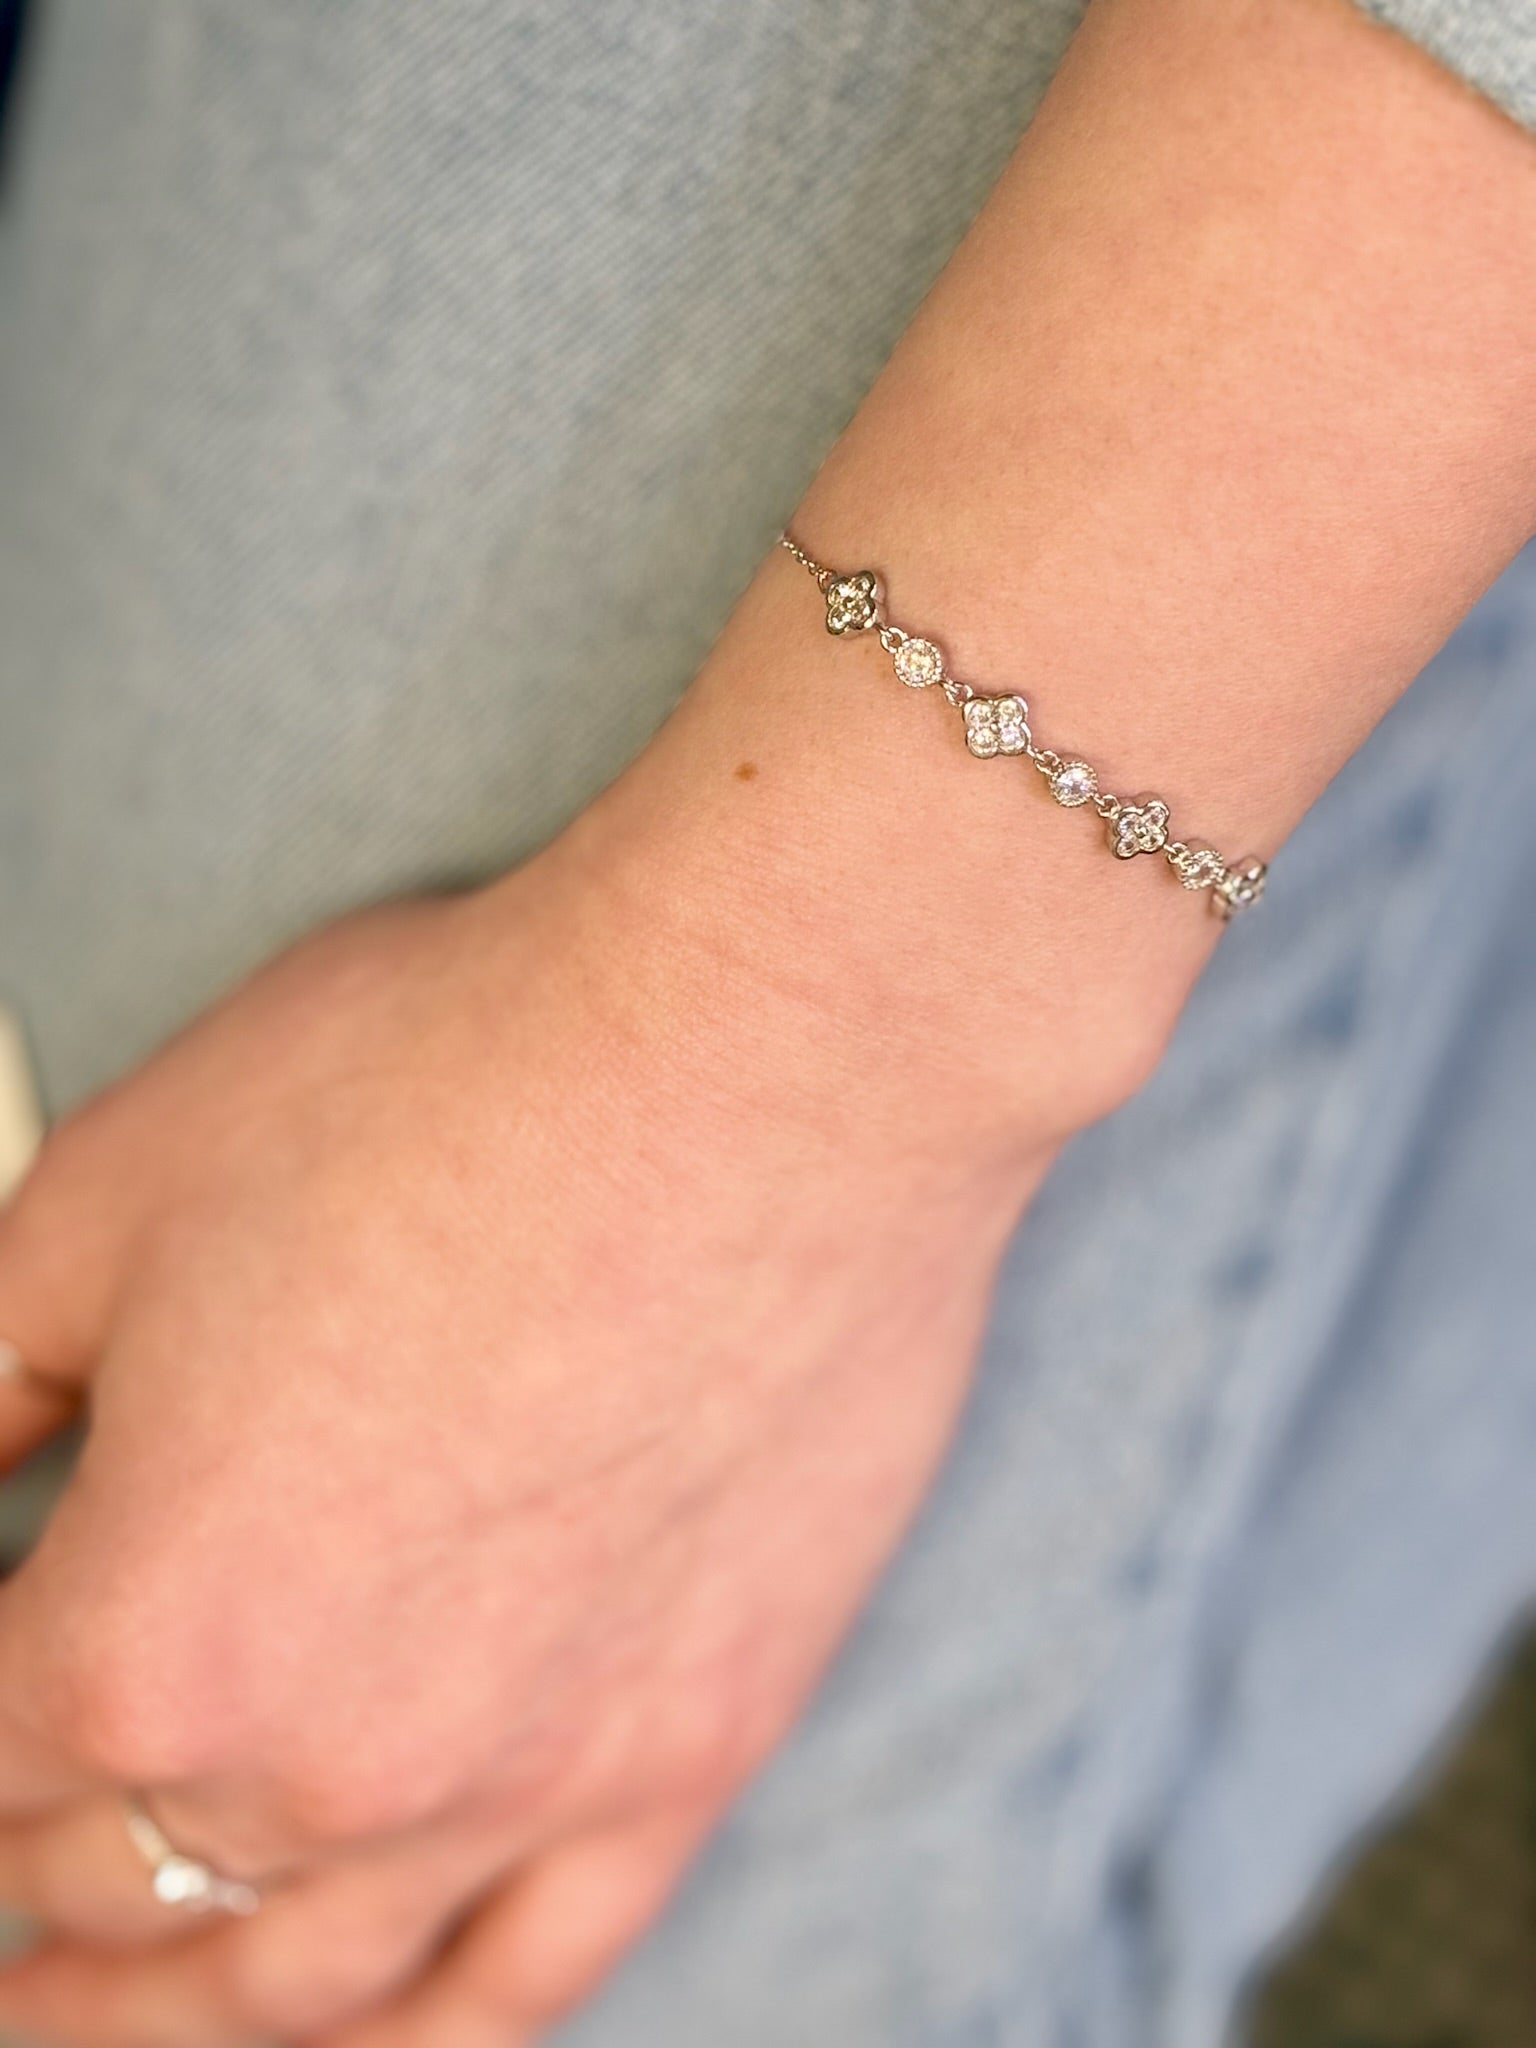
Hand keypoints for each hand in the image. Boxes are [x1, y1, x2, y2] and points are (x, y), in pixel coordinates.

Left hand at [0, 841, 1055, 2046]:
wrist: (761, 1066)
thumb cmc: (454, 1091)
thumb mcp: (110, 1193)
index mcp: (150, 1634)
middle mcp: (328, 1761)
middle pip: (115, 1880)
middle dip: (30, 1869)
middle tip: (12, 1857)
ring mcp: (525, 1783)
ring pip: (301, 1980)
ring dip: (175, 2008)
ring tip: (111, 2010)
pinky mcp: (691, 1749)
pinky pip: (529, 1974)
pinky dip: (415, 2031)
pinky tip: (366, 2025)